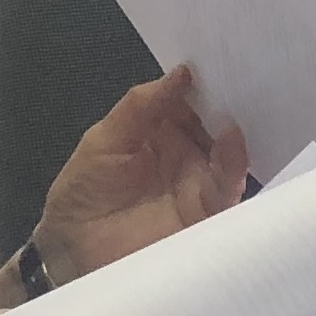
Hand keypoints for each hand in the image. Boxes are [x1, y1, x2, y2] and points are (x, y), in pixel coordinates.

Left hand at [32, 66, 249, 277]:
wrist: (73, 257)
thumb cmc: (80, 198)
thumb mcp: (102, 141)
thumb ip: (138, 107)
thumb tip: (181, 74)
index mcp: (160, 132)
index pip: (191, 99)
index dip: (204, 80)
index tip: (217, 58)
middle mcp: (185, 154)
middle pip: (217, 121)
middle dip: (229, 99)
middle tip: (242, 72)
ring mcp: (198, 183)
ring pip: (228, 150)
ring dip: (235, 127)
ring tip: (240, 101)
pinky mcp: (206, 213)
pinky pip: (228, 185)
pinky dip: (234, 162)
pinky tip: (233, 140)